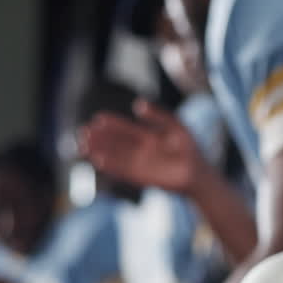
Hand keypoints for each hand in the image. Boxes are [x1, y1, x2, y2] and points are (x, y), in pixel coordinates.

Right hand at [79, 99, 209, 193]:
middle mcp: (141, 151)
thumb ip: (158, 115)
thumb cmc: (190, 149)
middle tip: (83, 132)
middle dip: (100, 138)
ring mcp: (141, 165)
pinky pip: (123, 171)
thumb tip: (137, 104)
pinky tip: (98, 161)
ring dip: (100, 151)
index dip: (112, 124)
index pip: (126, 129)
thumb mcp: (176, 127)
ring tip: (83, 146)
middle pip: (116, 143)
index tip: (98, 119)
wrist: (200, 174)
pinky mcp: (143, 178)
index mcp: (149, 137)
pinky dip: (111, 166)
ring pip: (116, 157)